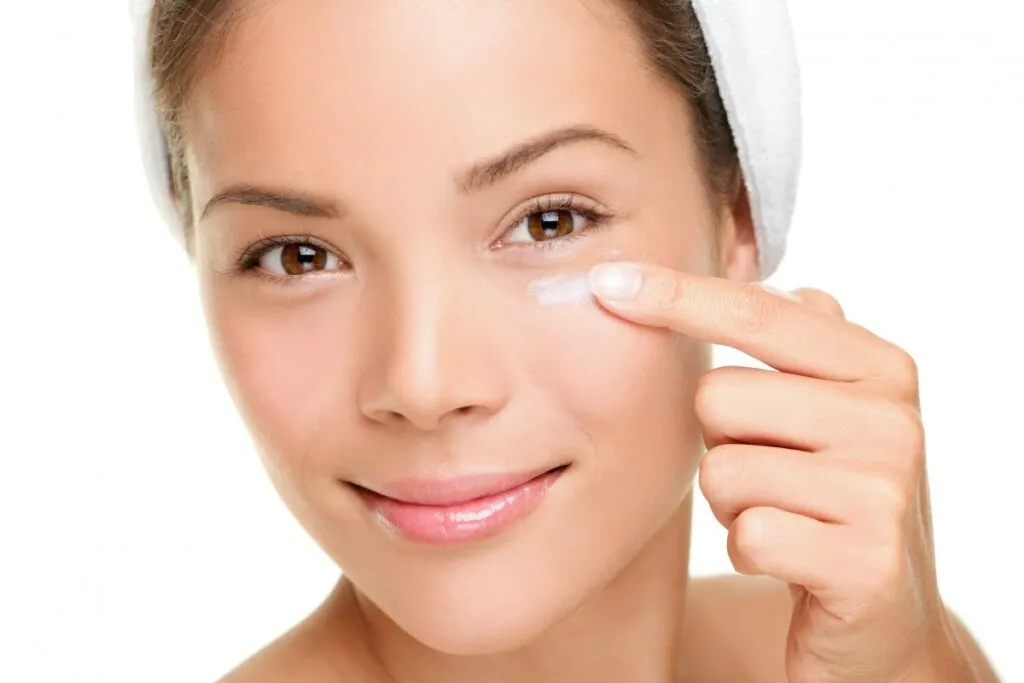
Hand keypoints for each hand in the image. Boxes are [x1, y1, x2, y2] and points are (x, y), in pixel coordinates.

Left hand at [587, 262, 978, 682]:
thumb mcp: (828, 410)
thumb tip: (754, 266)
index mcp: (879, 367)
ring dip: (733, 503)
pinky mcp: (865, 563)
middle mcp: (891, 419)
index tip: (606, 282)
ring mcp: (884, 492)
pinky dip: (749, 550)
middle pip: (717, 398)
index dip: (676, 295)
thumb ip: (798, 340)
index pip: (757, 312)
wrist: (882, 615)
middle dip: (720, 442)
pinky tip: (789, 560)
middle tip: (770, 475)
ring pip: (722, 471)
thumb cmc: (830, 497)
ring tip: (784, 516)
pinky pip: (746, 535)